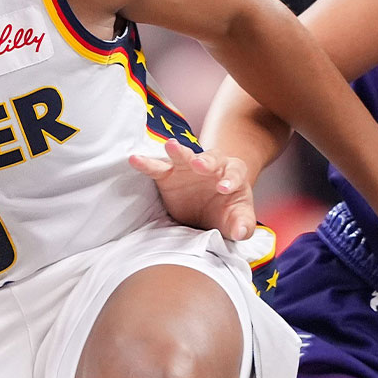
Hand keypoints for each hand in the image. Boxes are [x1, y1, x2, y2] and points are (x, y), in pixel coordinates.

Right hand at [129, 139, 255, 242]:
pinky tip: (135, 159)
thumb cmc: (228, 211)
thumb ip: (242, 224)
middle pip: (211, 158)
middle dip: (205, 161)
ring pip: (184, 156)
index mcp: (234, 173)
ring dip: (178, 151)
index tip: (223, 189)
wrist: (210, 209)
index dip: (230, 180)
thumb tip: (241, 231)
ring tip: (170, 146)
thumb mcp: (238, 219)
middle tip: (199, 164)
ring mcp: (188, 167)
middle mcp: (212, 165)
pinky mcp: (168, 175)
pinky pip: (157, 167)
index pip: (235, 173)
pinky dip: (147, 163)